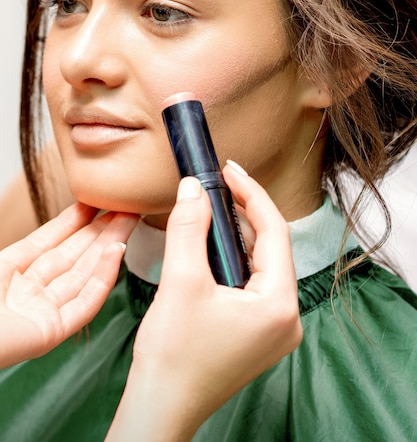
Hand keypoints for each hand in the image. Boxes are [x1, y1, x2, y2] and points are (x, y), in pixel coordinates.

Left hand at [0, 202, 137, 367]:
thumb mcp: (0, 262)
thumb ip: (30, 243)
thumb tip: (59, 219)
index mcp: (12, 272)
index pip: (51, 241)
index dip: (74, 220)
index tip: (96, 201)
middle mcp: (31, 290)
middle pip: (74, 256)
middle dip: (101, 230)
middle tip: (126, 207)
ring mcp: (44, 311)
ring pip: (85, 274)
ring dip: (108, 247)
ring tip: (129, 222)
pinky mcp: (53, 331)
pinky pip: (85, 302)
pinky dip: (103, 276)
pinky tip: (116, 252)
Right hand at [107, 162, 301, 440]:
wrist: (161, 407)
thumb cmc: (173, 356)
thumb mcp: (181, 282)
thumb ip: (189, 228)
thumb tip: (193, 186)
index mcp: (279, 304)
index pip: (274, 232)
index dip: (252, 194)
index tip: (230, 170)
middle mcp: (287, 317)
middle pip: (271, 247)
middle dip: (246, 212)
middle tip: (221, 183)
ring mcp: (274, 328)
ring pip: (262, 264)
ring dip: (239, 234)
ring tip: (217, 206)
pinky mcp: (258, 333)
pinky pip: (254, 283)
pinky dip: (236, 259)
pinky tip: (217, 244)